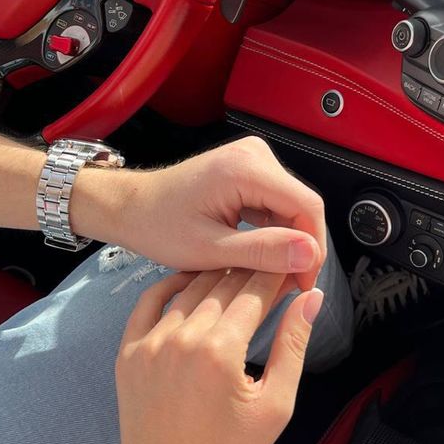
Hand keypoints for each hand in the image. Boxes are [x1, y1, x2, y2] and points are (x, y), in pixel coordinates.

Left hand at [75, 136, 325, 290]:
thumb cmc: (158, 226)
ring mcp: (252, 159)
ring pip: (290, 207)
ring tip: (270, 276)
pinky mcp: (249, 169)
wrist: (131, 206)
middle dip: (299, 248)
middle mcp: (255, 155)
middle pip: (300, 206)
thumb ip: (263, 252)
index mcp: (246, 168)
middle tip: (286, 288)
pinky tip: (258, 256)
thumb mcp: (210, 249)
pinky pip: (275, 202)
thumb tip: (310, 255)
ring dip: (286, 242)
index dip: (313, 248)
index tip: (303, 284)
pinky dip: (272, 231)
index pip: (306, 206)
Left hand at [100, 269, 322, 443]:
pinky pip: (149, 301)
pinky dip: (171, 285)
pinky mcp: (129, 349)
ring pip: (190, 287)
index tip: (291, 270)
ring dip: (216, 275)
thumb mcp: (275, 405)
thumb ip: (292, 345)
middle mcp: (184, 337)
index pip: (255, 290)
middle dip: (252, 272)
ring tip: (236, 274)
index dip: (277, 275)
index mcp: (222, 350)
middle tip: (269, 270)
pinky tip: (190, 280)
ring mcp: (152, 341)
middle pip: (224, 283)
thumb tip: (311, 299)